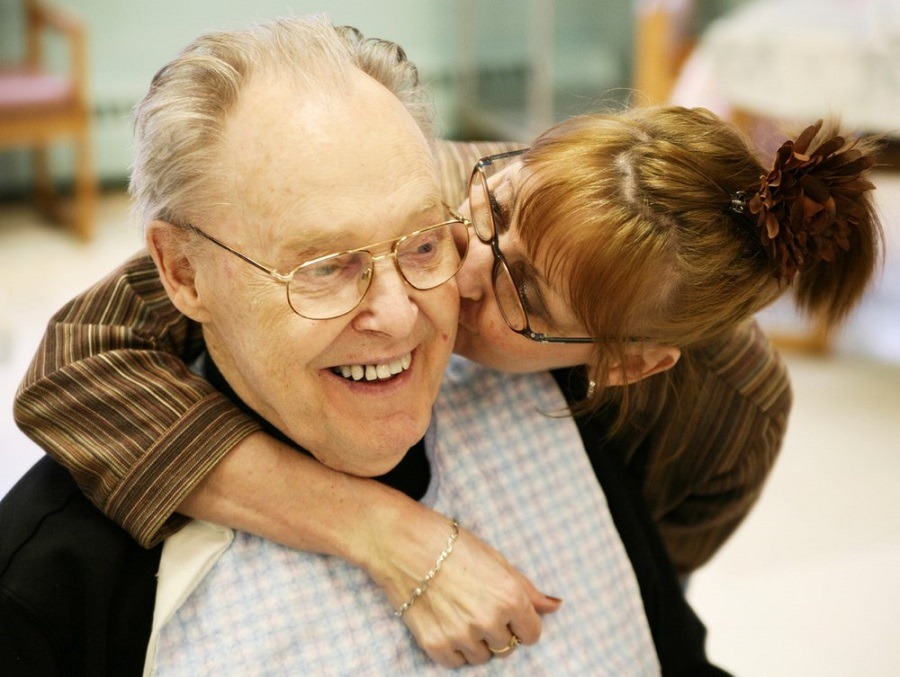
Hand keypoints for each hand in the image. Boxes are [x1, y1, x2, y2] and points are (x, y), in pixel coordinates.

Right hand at [365, 501, 561, 667]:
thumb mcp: (496, 559)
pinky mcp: (436, 645)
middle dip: (497, 630)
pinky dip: (453, 648)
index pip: (531, 634)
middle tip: (476, 605)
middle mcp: (490, 620)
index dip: (520, 623)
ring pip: (481, 656)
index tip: (506, 611)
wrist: (404, 544)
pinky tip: (445, 622)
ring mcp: (462, 636)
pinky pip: (455, 662)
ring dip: (475, 641)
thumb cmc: (452, 545)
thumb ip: (527, 589)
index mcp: (510, 597)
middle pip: (506, 647)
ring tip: (458, 612)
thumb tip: (555, 606)